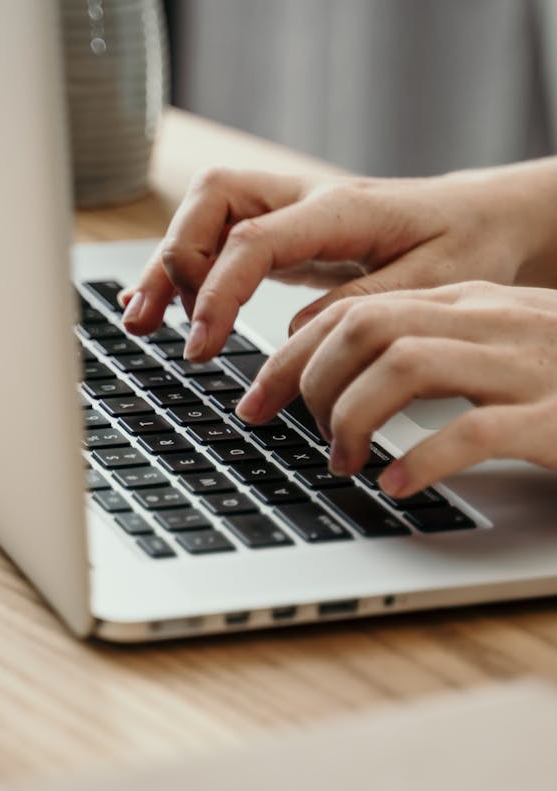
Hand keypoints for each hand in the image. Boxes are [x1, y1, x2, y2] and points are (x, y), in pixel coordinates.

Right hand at [122, 159, 556, 360]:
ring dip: (169, 265)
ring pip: (206, 214)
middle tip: (162, 324)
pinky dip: (191, 273)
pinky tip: (170, 310)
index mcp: (339, 208)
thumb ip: (360, 305)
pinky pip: (223, 241)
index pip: (253, 237)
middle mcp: (304, 199)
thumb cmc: (468, 245)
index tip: (201, 342)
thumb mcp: (432, 283)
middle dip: (176, 259)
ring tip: (140, 321)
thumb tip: (295, 333)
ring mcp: (291, 213)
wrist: (485, 218)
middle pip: (212, 199)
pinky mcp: (287, 234)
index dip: (218, 288)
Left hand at [235, 281, 556, 496]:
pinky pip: (476, 430)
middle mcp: (495, 323)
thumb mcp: (499, 352)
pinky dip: (424, 457)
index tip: (261, 396)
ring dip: (354, 417)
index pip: (359, 310)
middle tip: (293, 432)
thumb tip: (347, 381)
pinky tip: (399, 484)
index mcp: (475, 306)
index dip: (297, 354)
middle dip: (310, 381)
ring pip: (406, 364)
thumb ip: (436, 353)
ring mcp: (531, 366)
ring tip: (343, 461)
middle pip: (368, 326)